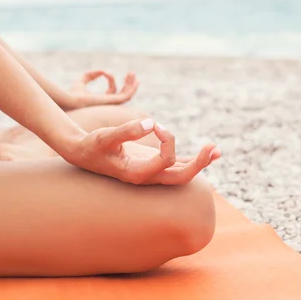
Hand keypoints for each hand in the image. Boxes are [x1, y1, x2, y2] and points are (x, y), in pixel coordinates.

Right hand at [58, 119, 220, 184]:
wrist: (83, 152)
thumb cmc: (92, 145)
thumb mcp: (106, 136)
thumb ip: (127, 130)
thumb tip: (150, 123)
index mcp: (136, 173)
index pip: (165, 160)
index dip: (167, 139)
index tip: (155, 123)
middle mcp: (147, 177)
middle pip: (181, 177)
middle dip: (199, 163)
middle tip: (214, 148)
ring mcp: (151, 172)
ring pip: (181, 173)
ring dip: (199, 162)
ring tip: (217, 150)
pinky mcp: (152, 164)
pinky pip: (176, 165)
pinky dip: (192, 160)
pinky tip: (209, 153)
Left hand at [63, 70, 138, 108]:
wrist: (71, 99)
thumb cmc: (73, 93)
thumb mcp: (82, 80)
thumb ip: (91, 75)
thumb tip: (102, 71)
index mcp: (101, 100)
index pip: (112, 90)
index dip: (111, 79)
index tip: (105, 71)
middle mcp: (108, 104)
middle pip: (123, 95)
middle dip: (128, 84)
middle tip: (131, 73)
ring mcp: (111, 104)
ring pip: (127, 96)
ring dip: (131, 85)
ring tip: (132, 73)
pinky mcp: (112, 103)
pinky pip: (125, 96)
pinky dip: (128, 86)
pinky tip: (127, 76)